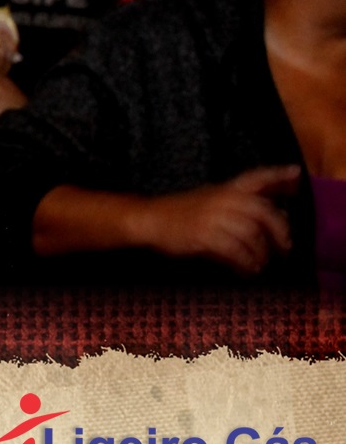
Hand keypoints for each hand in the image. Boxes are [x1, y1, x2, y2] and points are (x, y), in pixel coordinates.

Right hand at [134, 166, 298, 274]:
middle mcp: (220, 199)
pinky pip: (235, 250)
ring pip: (251, 233)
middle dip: (278, 230)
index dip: (276, 175)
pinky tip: (247, 269)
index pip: (255, 177)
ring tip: (260, 264)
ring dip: (261, 252)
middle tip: (285, 247)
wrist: (148, 219)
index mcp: (223, 188)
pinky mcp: (202, 235)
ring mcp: (211, 217)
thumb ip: (238, 205)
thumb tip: (277, 217)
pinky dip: (245, 262)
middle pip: (262, 210)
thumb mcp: (209, 199)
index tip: (295, 174)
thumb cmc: (180, 212)